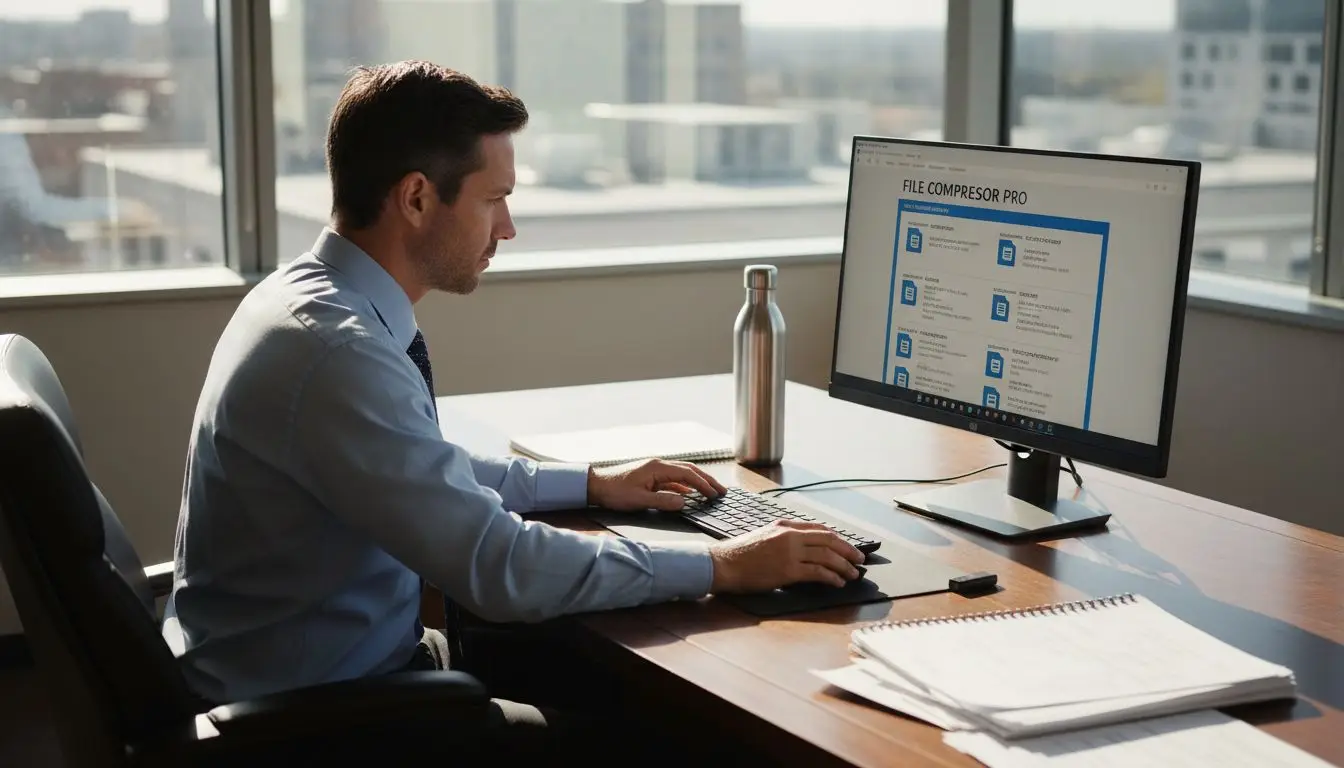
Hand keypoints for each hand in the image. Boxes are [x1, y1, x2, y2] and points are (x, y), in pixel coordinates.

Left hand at [586, 458, 726, 511]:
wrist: (596, 485)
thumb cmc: (615, 492)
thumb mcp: (640, 500)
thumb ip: (664, 502)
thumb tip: (685, 503)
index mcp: (658, 468)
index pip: (688, 475)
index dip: (703, 485)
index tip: (715, 495)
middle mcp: (659, 465)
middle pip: (689, 471)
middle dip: (707, 481)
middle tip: (722, 491)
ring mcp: (655, 470)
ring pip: (683, 475)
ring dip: (698, 483)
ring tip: (711, 491)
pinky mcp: (651, 477)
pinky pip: (673, 480)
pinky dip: (685, 487)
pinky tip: (690, 495)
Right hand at [709, 520, 864, 590]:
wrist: (724, 564)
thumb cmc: (740, 554)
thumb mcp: (764, 535)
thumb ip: (784, 537)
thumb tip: (803, 548)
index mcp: (784, 525)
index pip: (819, 529)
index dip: (838, 538)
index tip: (847, 546)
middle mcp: (790, 536)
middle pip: (828, 540)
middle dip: (848, 550)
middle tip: (859, 559)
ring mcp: (790, 552)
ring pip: (827, 556)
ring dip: (844, 566)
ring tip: (853, 574)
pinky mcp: (788, 570)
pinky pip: (818, 572)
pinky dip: (832, 577)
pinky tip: (838, 582)